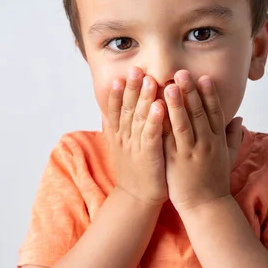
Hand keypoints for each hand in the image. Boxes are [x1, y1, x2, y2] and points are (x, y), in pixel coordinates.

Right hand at [102, 68, 168, 207]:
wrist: (137, 198)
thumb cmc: (134, 169)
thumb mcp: (121, 146)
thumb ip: (116, 126)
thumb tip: (109, 109)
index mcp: (118, 134)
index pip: (116, 109)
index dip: (118, 92)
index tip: (122, 75)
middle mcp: (124, 138)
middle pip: (126, 109)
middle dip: (131, 88)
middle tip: (135, 69)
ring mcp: (135, 147)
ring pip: (139, 118)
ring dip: (143, 98)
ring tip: (149, 80)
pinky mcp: (149, 156)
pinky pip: (151, 135)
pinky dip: (154, 120)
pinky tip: (159, 107)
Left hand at [162, 70, 242, 214]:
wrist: (206, 207)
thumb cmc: (215, 181)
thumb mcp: (228, 156)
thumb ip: (233, 136)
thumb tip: (240, 119)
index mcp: (217, 141)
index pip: (215, 113)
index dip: (210, 94)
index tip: (204, 77)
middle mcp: (205, 144)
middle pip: (198, 114)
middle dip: (190, 92)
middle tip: (182, 72)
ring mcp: (189, 153)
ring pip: (182, 125)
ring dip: (176, 104)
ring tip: (168, 86)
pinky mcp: (174, 162)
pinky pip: (167, 140)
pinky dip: (162, 125)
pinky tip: (154, 112)